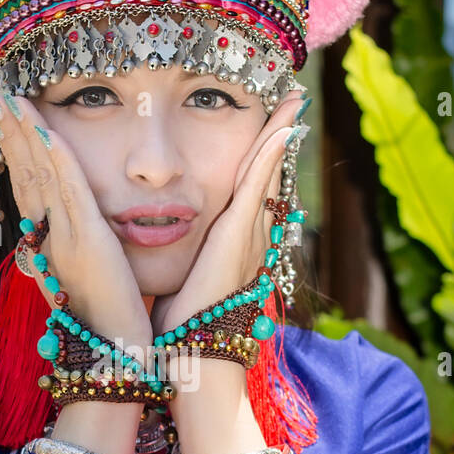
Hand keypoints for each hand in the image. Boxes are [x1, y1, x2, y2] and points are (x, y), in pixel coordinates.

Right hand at [0, 89, 153, 352]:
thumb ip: (80, 253)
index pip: (29, 188)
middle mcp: (49, 238)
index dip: (17, 151)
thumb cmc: (111, 322)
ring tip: (11, 97)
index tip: (10, 118)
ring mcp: (64, 238)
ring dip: (24, 133)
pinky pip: (67, 191)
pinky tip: (45, 130)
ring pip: (39, 176)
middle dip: (12, 132)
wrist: (118, 354)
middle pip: (25, 174)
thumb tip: (71, 238)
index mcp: (50, 245)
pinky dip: (55, 158)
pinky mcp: (86, 242)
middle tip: (0, 93)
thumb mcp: (90, 279)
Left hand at [149, 92, 307, 339]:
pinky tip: (280, 129)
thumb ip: (182, 261)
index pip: (250, 189)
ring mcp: (248, 236)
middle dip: (279, 136)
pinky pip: (256, 187)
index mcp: (235, 244)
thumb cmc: (181, 326)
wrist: (194, 353)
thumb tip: (161, 251)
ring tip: (292, 101)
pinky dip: (269, 156)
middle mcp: (249, 237)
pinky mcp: (237, 236)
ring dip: (280, 135)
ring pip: (267, 174)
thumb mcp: (182, 281)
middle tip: (292, 99)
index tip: (270, 126)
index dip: (261, 156)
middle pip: (267, 175)